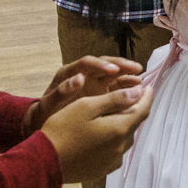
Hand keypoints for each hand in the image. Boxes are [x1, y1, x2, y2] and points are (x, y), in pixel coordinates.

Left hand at [27, 54, 145, 134]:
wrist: (47, 123)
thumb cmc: (47, 113)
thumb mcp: (49, 104)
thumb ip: (62, 92)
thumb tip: (78, 78)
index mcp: (70, 73)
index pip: (87, 64)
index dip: (101, 65)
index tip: (113, 70)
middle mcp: (84, 74)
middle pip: (104, 64)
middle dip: (120, 65)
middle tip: (135, 68)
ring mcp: (95, 83)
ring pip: (113, 73)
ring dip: (127, 74)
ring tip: (140, 77)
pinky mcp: (103, 93)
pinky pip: (117, 86)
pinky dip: (127, 86)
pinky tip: (138, 88)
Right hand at [43, 83, 154, 185]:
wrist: (45, 162)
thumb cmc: (62, 130)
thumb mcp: (86, 106)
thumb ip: (114, 99)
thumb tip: (137, 92)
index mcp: (120, 128)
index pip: (143, 110)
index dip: (147, 96)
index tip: (147, 86)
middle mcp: (121, 147)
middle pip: (134, 124)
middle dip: (134, 109)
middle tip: (129, 97)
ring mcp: (113, 160)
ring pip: (125, 137)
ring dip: (123, 124)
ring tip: (113, 114)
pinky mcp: (104, 169)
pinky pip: (116, 150)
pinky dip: (114, 139)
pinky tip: (101, 134)